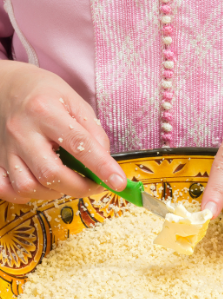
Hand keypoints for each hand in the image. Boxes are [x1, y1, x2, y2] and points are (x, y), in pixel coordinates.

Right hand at [0, 61, 126, 203]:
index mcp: (45, 111)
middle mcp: (22, 131)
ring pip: (29, 186)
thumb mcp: (74, 102)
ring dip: (55, 192)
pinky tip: (41, 186)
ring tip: (67, 181)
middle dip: (80, 187)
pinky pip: (7, 190)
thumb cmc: (44, 94)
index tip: (118, 182)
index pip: (79, 144)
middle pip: (52, 174)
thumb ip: (94, 132)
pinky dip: (25, 195)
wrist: (3, 85)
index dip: (102, 167)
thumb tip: (107, 163)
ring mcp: (5, 147)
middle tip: (95, 184)